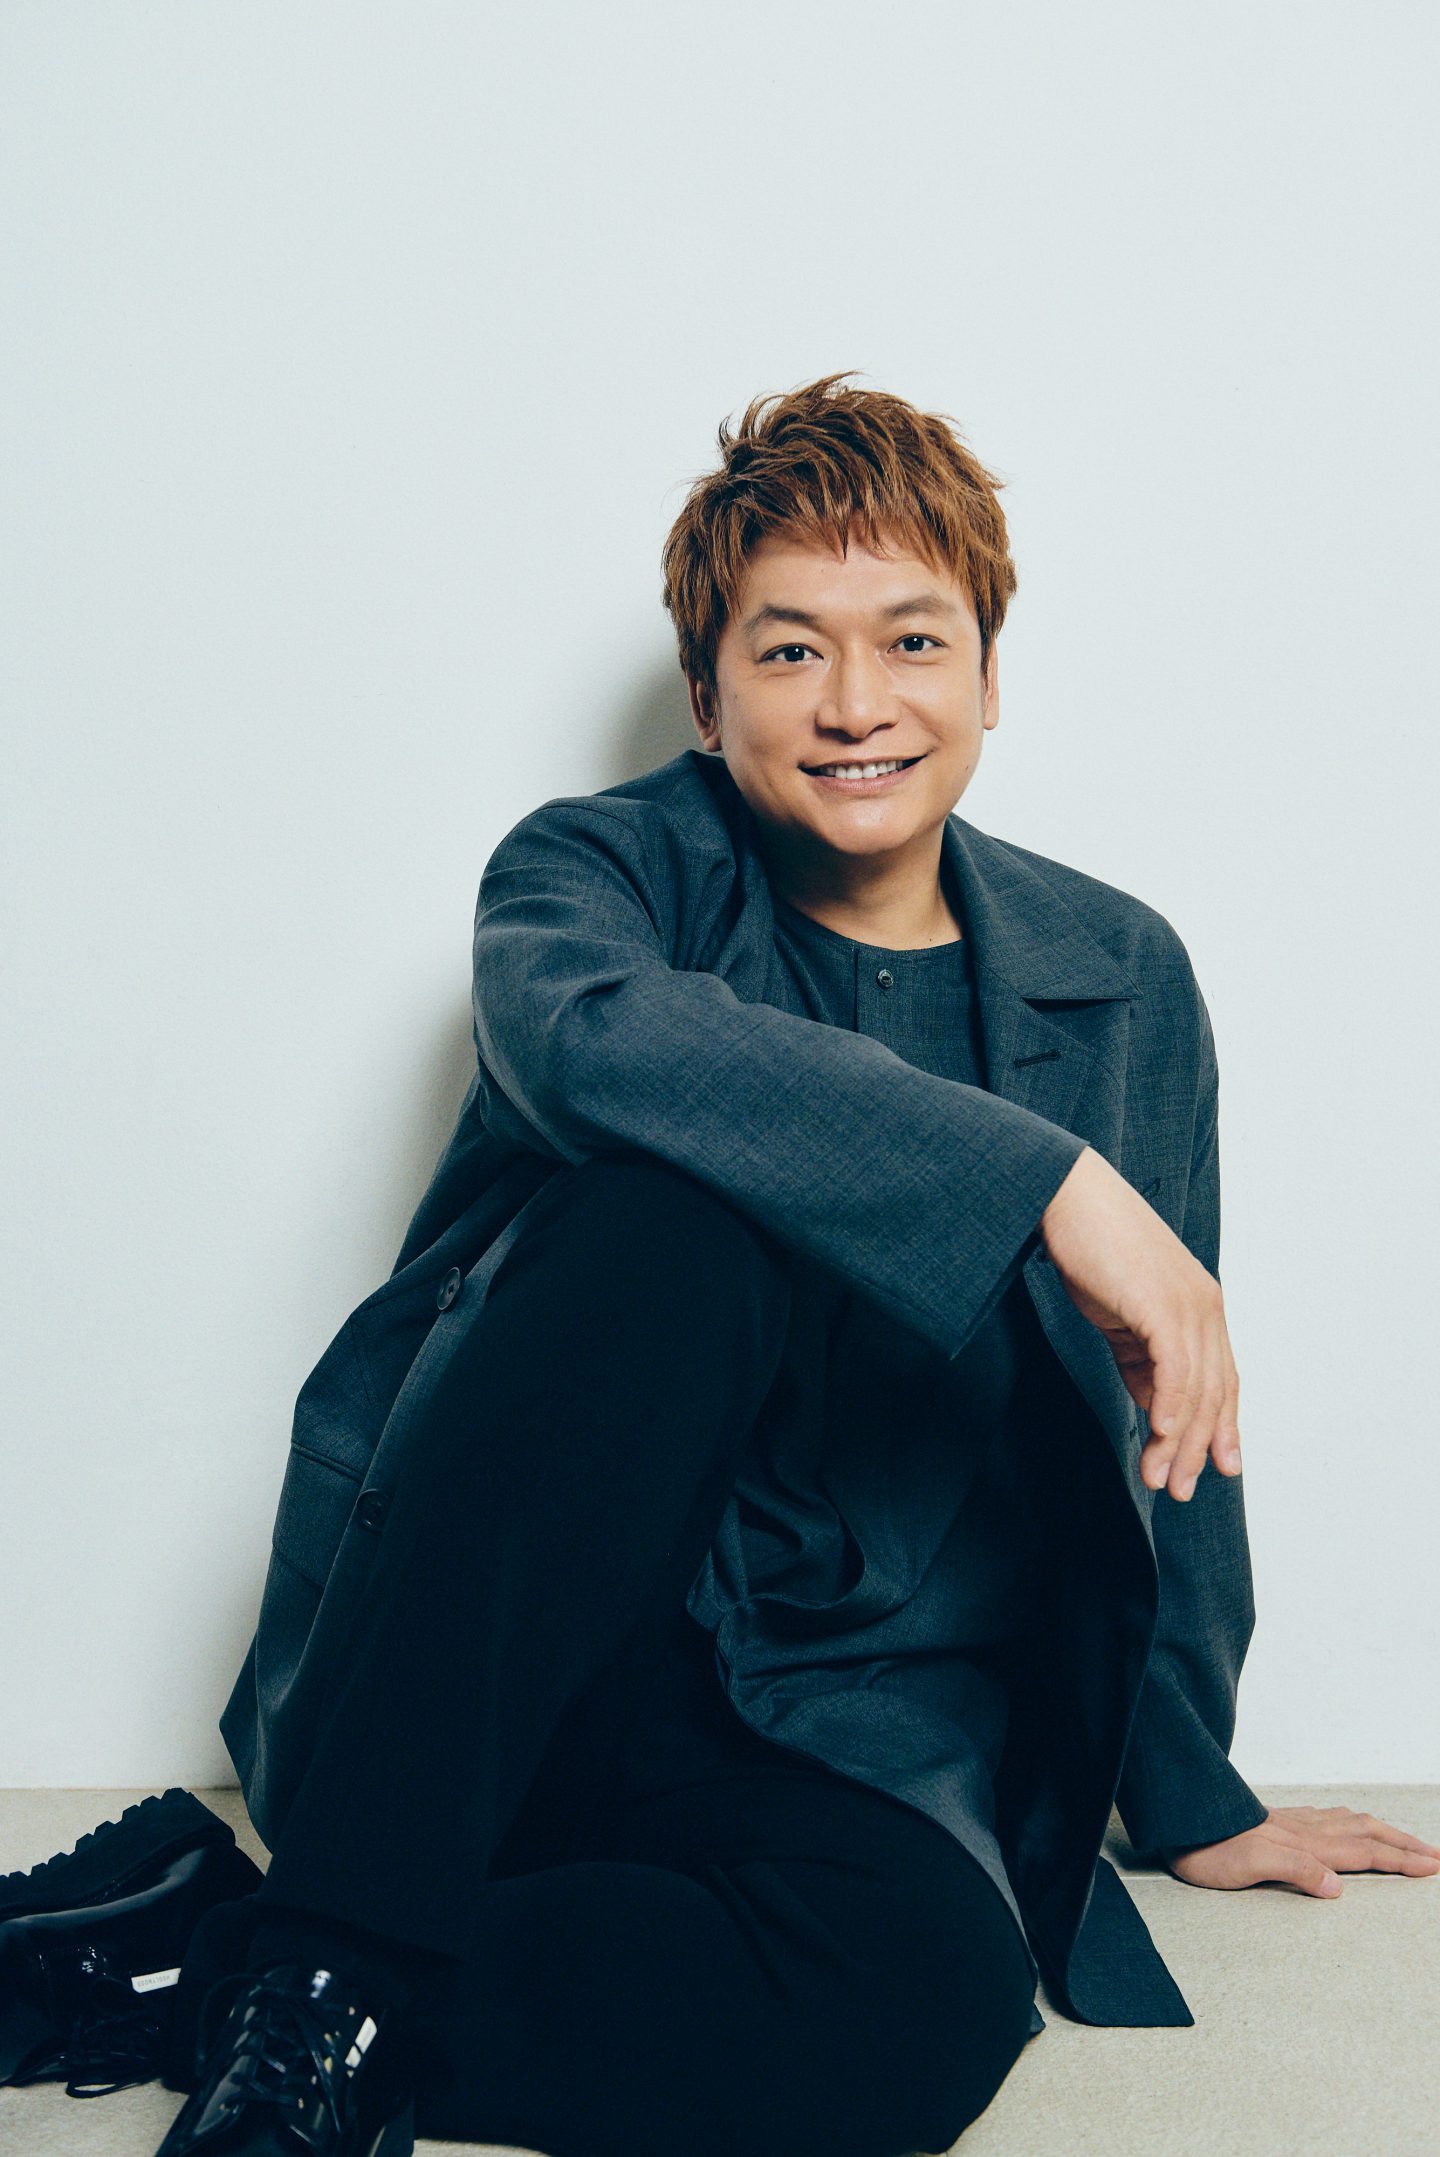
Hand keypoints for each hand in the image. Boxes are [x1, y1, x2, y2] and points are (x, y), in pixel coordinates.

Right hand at [1040, 1146, 1240, 1501]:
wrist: (1066, 1194)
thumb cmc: (1088, 1245)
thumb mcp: (1120, 1311)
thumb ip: (1140, 1354)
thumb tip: (1152, 1400)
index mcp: (1199, 1305)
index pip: (1220, 1379)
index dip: (1222, 1426)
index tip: (1218, 1466)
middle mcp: (1204, 1305)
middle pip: (1213, 1392)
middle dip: (1197, 1447)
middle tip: (1178, 1488)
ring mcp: (1188, 1303)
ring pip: (1195, 1388)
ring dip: (1177, 1440)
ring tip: (1159, 1477)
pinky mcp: (1162, 1303)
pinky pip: (1174, 1367)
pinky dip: (1169, 1405)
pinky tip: (1156, 1433)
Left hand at [1162, 1806, 1439, 1895]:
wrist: (1177, 1822)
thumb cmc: (1208, 1850)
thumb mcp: (1249, 1866)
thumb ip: (1295, 1871)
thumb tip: (1338, 1887)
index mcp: (1306, 1846)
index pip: (1365, 1852)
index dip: (1401, 1859)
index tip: (1434, 1866)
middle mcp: (1305, 1831)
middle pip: (1367, 1834)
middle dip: (1404, 1844)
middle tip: (1436, 1855)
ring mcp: (1292, 1825)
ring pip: (1350, 1824)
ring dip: (1384, 1831)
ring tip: (1405, 1838)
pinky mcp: (1278, 1824)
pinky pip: (1329, 1820)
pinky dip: (1353, 1823)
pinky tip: (1349, 1823)